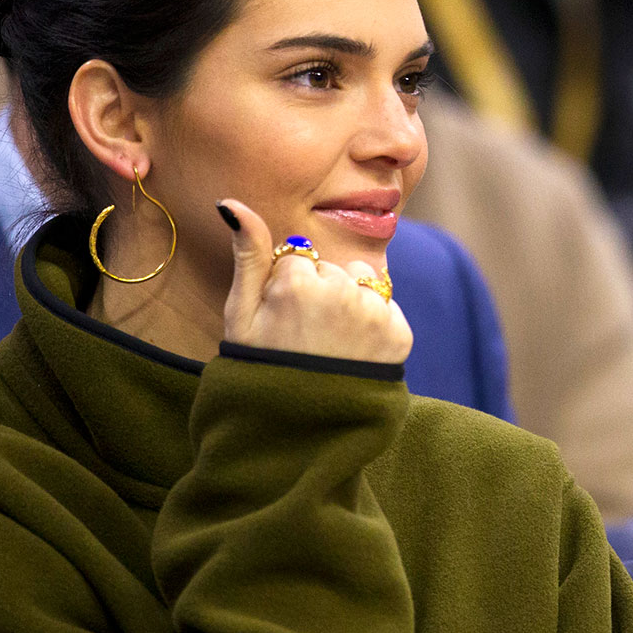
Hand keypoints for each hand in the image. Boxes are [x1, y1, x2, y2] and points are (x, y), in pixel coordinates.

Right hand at [217, 199, 411, 366]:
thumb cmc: (261, 367)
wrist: (299, 429)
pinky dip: (373, 324)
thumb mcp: (241, 313)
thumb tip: (233, 204)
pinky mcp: (399, 334)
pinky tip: (353, 351)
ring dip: (351, 303)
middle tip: (306, 336)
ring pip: (363, 282)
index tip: (281, 322)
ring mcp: (375, 314)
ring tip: (331, 343)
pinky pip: (386, 307)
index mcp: (298, 283)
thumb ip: (248, 254)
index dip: (287, 289)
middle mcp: (343, 292)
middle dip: (320, 293)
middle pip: (332, 269)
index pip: (299, 259)